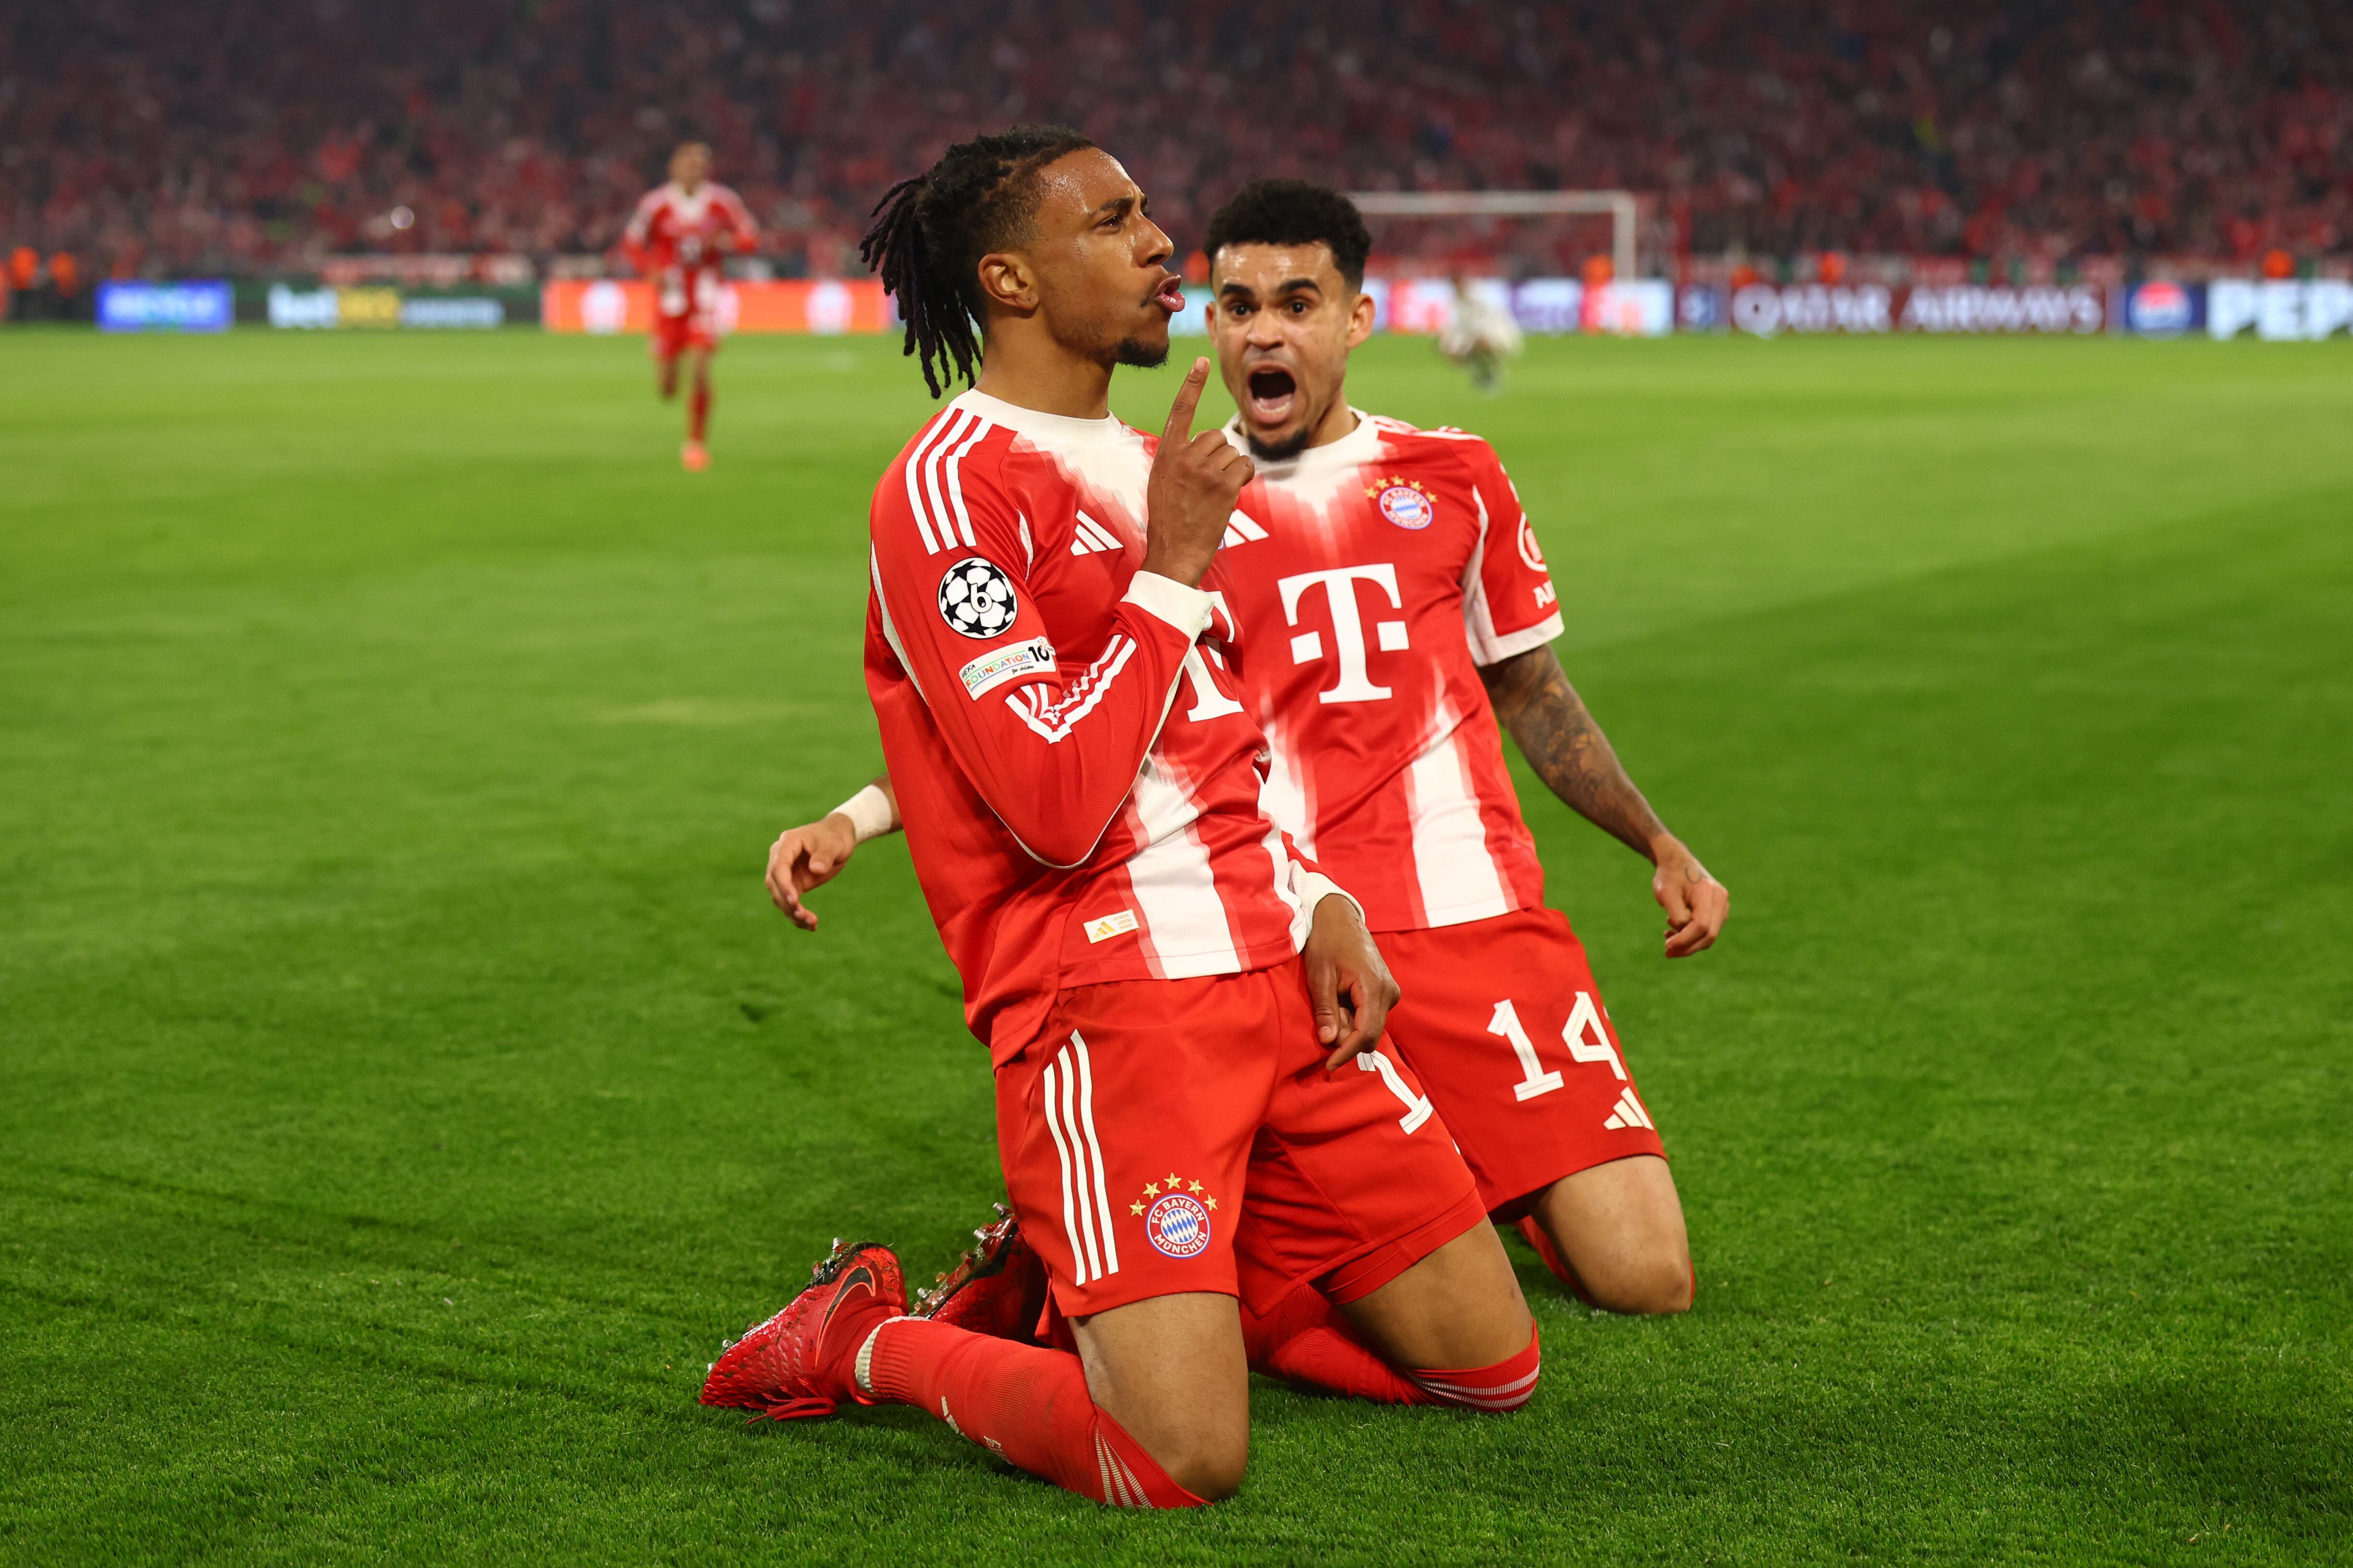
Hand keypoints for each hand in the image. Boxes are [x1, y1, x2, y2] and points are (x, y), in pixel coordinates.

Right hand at [765, 813, 860, 930]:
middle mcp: (780, 858)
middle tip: (804, 917)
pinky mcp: (792, 884)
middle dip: (787, 903)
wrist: (837, 838)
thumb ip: (824, 856)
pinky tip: (811, 926)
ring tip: (811, 923)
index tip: (795, 900)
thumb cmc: (834, 838)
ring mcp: (785, 872)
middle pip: (774, 884)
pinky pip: (790, 902)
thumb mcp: (833, 845)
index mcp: (787, 843)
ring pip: (779, 896)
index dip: (784, 885)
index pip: (778, 866)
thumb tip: (815, 869)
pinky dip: (798, 915)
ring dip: (792, 912)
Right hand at [1141, 357, 1251, 587]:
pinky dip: (1243, 478)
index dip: (1192, 384)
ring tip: (1214, 493)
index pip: (1180, 411)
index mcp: (1166, 454)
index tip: (1202, 361)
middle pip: (1216, 436)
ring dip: (1230, 470)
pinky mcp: (1224, 486)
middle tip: (1207, 482)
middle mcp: (1184, 457)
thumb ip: (1178, 458)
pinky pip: (1244, 467)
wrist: (1174, 551)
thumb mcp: (1161, 481)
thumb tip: (1205, 444)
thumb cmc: (1168, 520)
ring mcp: (1205, 470)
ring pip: (1232, 453)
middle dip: (1218, 455)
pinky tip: (1229, 494)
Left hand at [1301, 895, 1401, 1069]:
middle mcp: (1389, 992)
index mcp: (1375, 988)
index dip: (1347, 1052)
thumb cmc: (1326, 942)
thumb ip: (1326, 1010)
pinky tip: (1337, 1003)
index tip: (1328, 1065)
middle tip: (1322, 1028)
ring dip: (1348, 1026)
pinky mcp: (1385, 990)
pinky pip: (1371, 1014)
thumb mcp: (1319, 976)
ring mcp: (1390, 990)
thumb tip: (1329, 1041)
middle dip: (1345, 1039)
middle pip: (1370, 1033)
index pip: (1367, 1033)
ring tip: (1328, 1006)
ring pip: (1370, 1025)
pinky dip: (1353, 1017)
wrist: (1338, 917)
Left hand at [1651, 838, 1728, 957]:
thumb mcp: (1666, 893)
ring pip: (1709, 935)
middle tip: (1667, 952)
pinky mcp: (1718, 911)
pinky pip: (1707, 930)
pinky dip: (1692, 937)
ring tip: (1668, 939)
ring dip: (1689, 943)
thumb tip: (1683, 932)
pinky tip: (1674, 932)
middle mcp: (1721, 900)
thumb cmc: (1670, 876)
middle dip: (1687, 947)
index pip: (1701, 926)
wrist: (1677, 862)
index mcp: (1710, 893)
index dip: (1685, 940)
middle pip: (1709, 934)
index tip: (1667, 945)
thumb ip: (1676, 914)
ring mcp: (1722, 906)